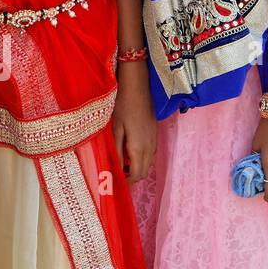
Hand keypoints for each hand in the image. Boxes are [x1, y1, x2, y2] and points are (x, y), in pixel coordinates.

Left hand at [112, 64, 156, 182]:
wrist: (138, 86)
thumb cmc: (123, 105)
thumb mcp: (115, 130)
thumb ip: (116, 152)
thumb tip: (114, 171)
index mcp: (139, 148)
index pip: (136, 175)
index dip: (126, 182)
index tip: (113, 182)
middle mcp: (150, 147)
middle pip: (143, 172)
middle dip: (130, 177)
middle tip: (115, 174)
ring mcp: (154, 140)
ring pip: (147, 163)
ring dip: (135, 168)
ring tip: (120, 162)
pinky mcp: (154, 134)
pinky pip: (149, 153)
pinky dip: (140, 158)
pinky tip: (128, 150)